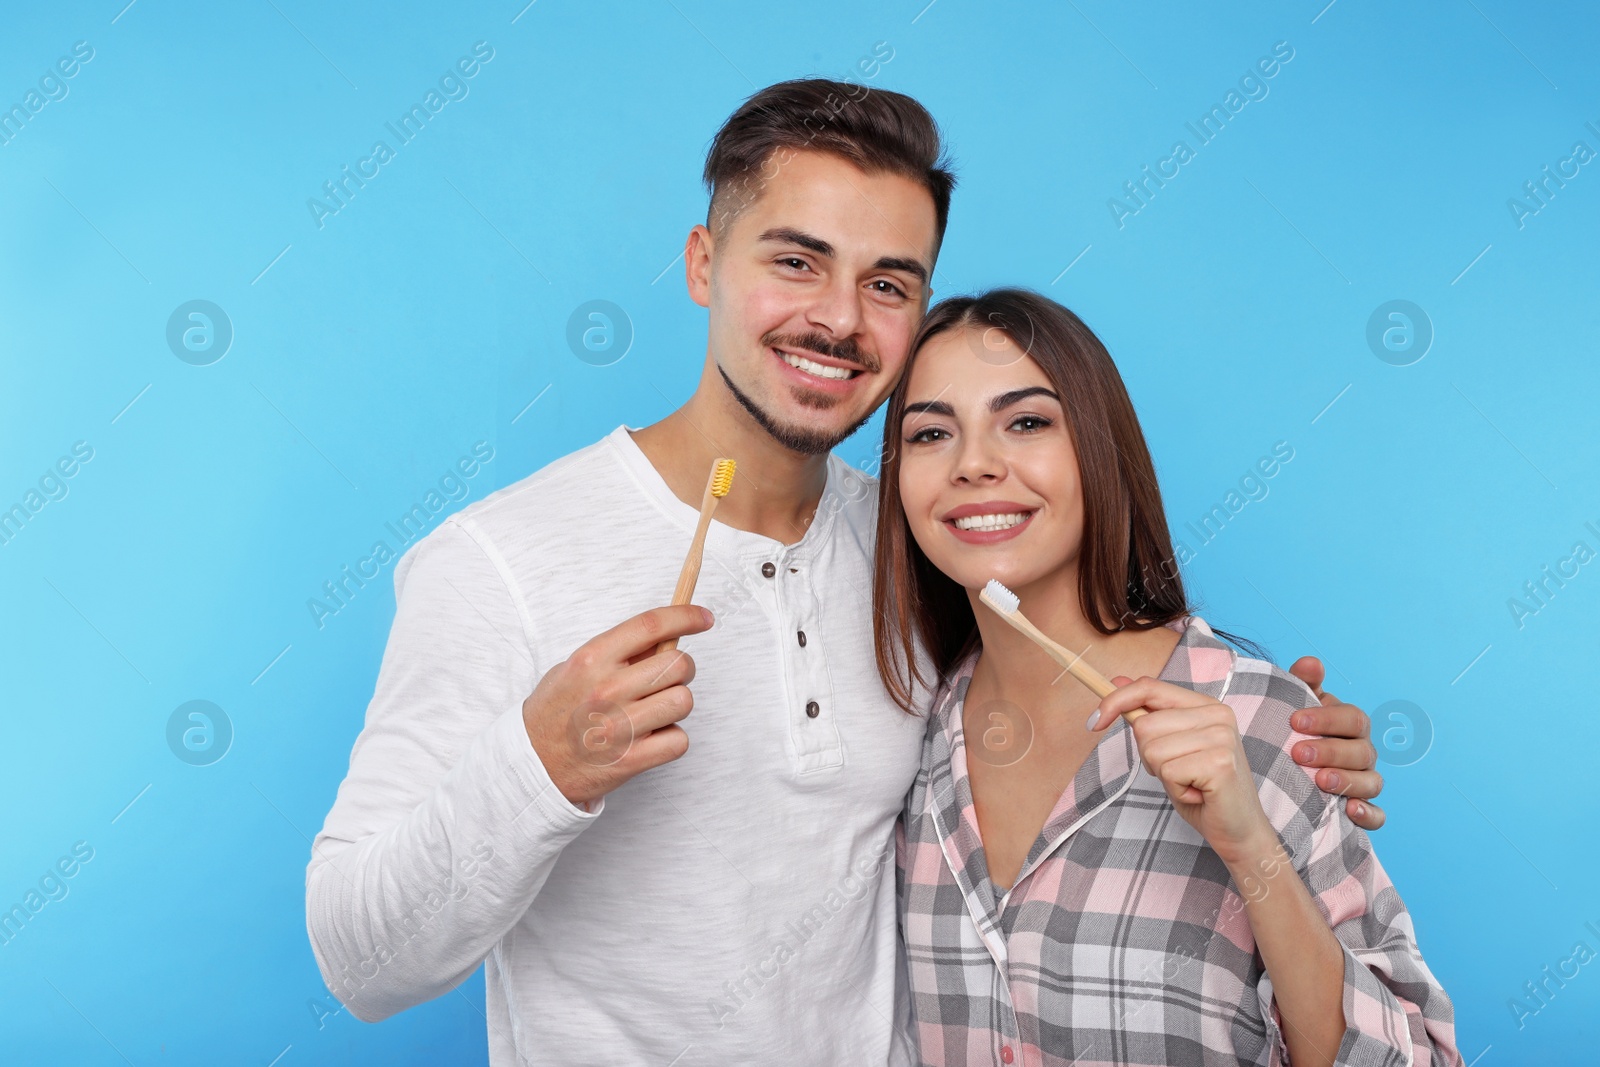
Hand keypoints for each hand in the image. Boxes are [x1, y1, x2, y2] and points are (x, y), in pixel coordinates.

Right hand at [522, 604, 713, 807]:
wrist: (532, 765)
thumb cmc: (556, 712)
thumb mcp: (575, 668)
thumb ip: (618, 653)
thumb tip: (667, 638)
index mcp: (592, 659)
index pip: (651, 625)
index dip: (686, 616)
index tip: (704, 618)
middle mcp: (607, 690)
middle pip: (678, 664)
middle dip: (682, 669)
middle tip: (667, 679)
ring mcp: (619, 727)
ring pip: (683, 701)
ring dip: (675, 704)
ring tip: (653, 711)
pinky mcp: (630, 760)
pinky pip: (679, 740)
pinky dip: (671, 738)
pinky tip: (651, 737)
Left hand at [1091, 676, 1277, 866]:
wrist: (1239, 830)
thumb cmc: (1202, 789)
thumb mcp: (1169, 748)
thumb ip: (1147, 715)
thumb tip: (1115, 680)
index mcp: (1206, 705)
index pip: (1149, 687)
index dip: (1115, 700)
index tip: (1094, 722)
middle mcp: (1218, 714)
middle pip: (1144, 725)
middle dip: (1149, 757)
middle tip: (1180, 772)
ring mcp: (1221, 737)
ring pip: (1152, 749)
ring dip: (1163, 775)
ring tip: (1191, 782)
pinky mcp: (1220, 763)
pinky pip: (1167, 772)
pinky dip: (1176, 790)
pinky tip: (1198, 794)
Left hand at [1287, 657, 1384, 830]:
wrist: (1277, 770)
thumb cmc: (1289, 732)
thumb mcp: (1291, 705)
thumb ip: (1301, 683)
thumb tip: (1311, 663)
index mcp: (1348, 725)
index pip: (1352, 718)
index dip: (1326, 718)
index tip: (1294, 721)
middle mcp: (1361, 752)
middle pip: (1362, 750)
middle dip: (1331, 751)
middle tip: (1299, 754)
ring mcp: (1364, 781)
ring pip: (1372, 781)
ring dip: (1348, 781)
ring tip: (1320, 780)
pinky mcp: (1362, 810)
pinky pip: (1377, 815)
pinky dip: (1369, 814)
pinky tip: (1350, 810)